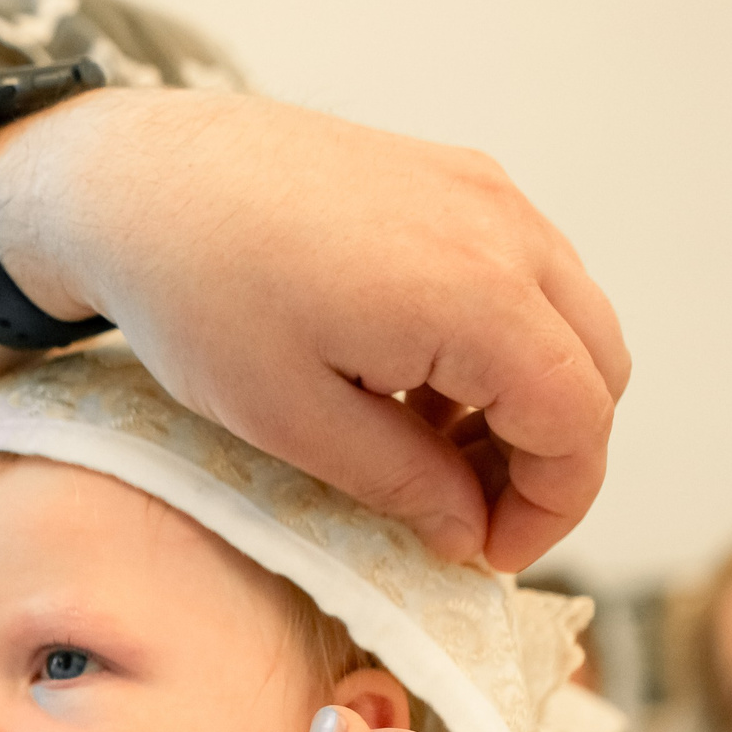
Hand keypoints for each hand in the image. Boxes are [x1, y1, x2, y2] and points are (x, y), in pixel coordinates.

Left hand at [0, 89, 629, 569]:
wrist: (136, 179)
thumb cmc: (197, 296)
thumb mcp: (291, 421)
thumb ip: (401, 483)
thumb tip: (468, 533)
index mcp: (477, 296)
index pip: (578, 423)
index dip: (550, 507)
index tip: (486, 556)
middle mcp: (504, 230)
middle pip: (595, 370)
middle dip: (547, 458)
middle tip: (461, 517)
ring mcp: (485, 192)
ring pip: (567, 320)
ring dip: (525, 400)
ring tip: (426, 454)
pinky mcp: (453, 176)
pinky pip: (522, 274)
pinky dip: (499, 341)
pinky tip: (412, 383)